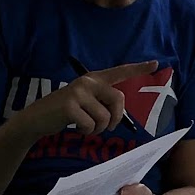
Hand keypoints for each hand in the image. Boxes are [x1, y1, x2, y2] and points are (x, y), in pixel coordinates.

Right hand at [18, 61, 157, 137]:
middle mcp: (88, 81)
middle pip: (118, 101)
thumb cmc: (65, 112)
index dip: (138, 68)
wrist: (37, 118)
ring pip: (105, 118)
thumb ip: (101, 101)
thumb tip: (119, 114)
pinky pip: (91, 125)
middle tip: (103, 126)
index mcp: (94, 79)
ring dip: (97, 129)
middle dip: (115, 119)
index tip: (156, 63)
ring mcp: (78, 92)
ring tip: (84, 125)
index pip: (119, 71)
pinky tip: (75, 127)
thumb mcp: (85, 101)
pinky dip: (85, 131)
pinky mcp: (70, 105)